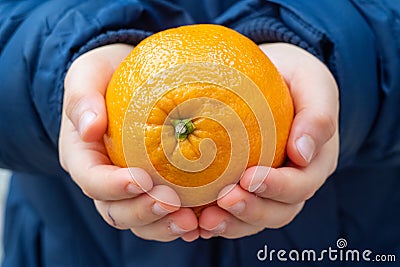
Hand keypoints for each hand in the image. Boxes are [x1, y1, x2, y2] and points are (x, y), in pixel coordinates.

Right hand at [59, 44, 198, 241]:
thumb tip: (89, 128)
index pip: (92, 180)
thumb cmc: (106, 76)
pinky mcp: (153, 188)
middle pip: (116, 211)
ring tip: (191, 221)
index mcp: (84, 158)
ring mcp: (129, 189)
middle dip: (143, 212)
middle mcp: (104, 181)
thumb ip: (83, 98)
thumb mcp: (88, 75)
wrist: (125, 80)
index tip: (141, 179)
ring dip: (163, 225)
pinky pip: (164, 214)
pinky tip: (203, 219)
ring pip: (140, 221)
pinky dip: (179, 221)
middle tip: (172, 203)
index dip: (113, 186)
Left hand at [199, 43, 338, 237]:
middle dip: (251, 210)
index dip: (277, 187)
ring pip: (254, 220)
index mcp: (313, 162)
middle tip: (223, 200)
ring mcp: (267, 189)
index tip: (250, 178)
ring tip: (203, 220)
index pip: (301, 185)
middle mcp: (292, 182)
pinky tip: (192, 221)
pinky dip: (214, 221)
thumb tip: (302, 154)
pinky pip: (231, 214)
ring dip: (230, 223)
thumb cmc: (293, 79)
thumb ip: (317, 115)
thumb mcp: (312, 83)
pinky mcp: (243, 189)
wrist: (273, 79)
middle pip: (278, 211)